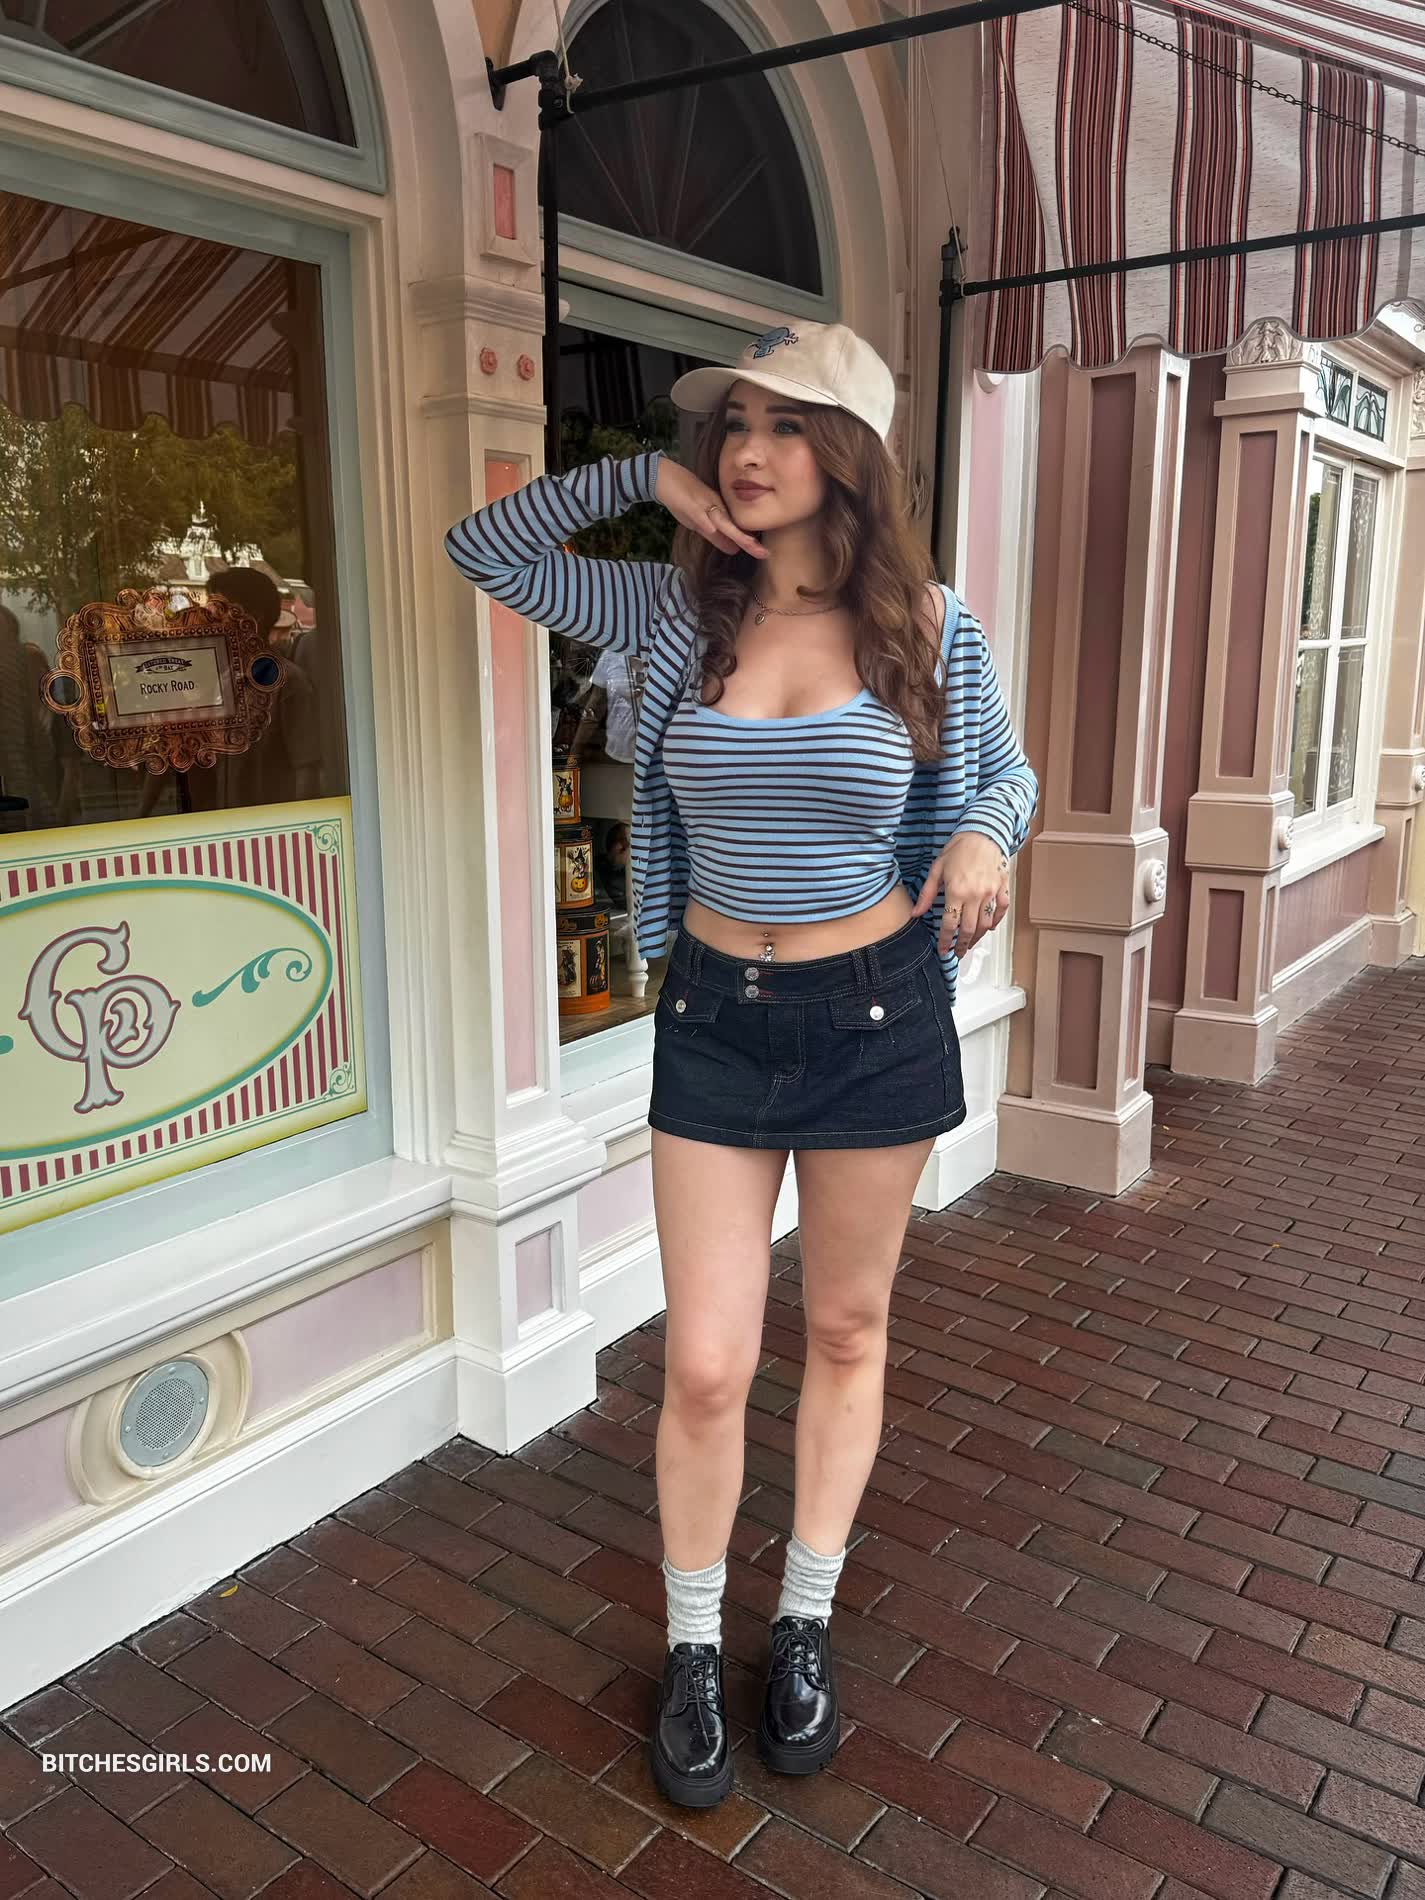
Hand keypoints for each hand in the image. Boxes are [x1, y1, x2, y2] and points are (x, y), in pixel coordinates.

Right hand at [655, 458, 766, 559]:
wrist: (664, 477)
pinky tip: (713, 530)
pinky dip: (707, 524)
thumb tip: (733, 549)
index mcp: (718, 513)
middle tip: (764, 554)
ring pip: (722, 522)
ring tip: (751, 545)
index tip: (763, 553)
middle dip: (748, 542)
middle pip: (733, 528)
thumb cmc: (682, 499)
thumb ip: (714, 534)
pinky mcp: (691, 504)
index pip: (735, 531)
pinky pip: (701, 516)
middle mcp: (714, 509)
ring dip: (736, 534)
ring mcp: (703, 506)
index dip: (748, 543)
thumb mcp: (698, 521)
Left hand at [912, 832, 1009, 957]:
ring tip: (970, 944)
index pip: (949, 924)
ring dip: (977, 937)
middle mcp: (975, 895)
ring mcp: (991, 892)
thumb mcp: (937, 869)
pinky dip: (995, 921)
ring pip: (985, 924)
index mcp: (956, 891)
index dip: (945, 940)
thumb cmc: (959, 848)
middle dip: (962, 945)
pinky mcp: (1002, 888)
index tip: (943, 950)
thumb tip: (916, 913)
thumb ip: (926, 894)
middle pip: (968, 929)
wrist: (983, 832)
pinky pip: (1001, 910)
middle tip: (957, 953)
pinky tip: (988, 928)